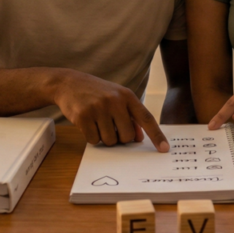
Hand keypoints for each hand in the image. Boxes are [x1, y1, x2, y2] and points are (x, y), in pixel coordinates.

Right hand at [52, 71, 169, 151]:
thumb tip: (139, 138)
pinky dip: (91, 137)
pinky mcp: (83, 116)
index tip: (165, 149)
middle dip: (120, 137)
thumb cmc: (97, 93)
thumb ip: (130, 116)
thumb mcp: (116, 98)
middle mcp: (114, 101)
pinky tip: (87, 124)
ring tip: (98, 122)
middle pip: (126, 136)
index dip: (156, 135)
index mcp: (127, 96)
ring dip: (104, 138)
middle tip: (110, 127)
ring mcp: (98, 108)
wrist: (68, 83)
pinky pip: (94, 140)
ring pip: (110, 141)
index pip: (146, 118)